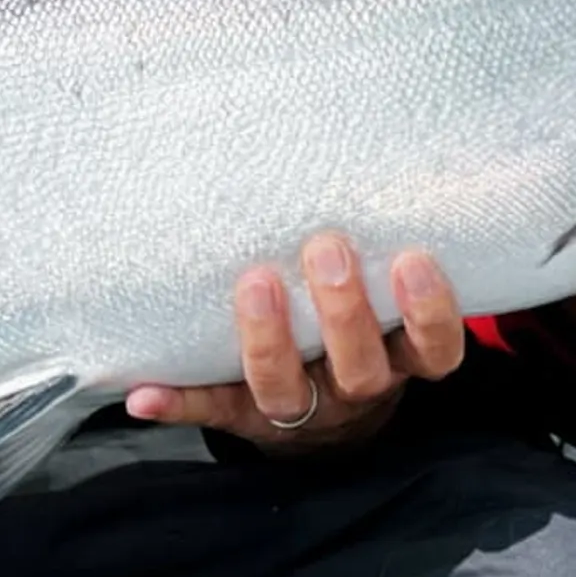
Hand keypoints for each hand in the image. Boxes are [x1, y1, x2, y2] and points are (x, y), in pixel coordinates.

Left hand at [126, 234, 464, 450]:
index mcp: (397, 360)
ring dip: (267, 341)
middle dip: (345, 312)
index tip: (414, 259)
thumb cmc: (362, 327)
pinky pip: (211, 410)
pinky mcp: (243, 417)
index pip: (432, 351)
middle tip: (327, 248)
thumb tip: (394, 153)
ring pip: (287, 392)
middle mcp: (354, 390)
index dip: (430, 314)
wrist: (331, 423)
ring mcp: (299, 410)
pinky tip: (143, 390)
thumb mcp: (391, 299)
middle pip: (361, 370)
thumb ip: (390, 247)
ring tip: (254, 283)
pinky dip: (177, 402)